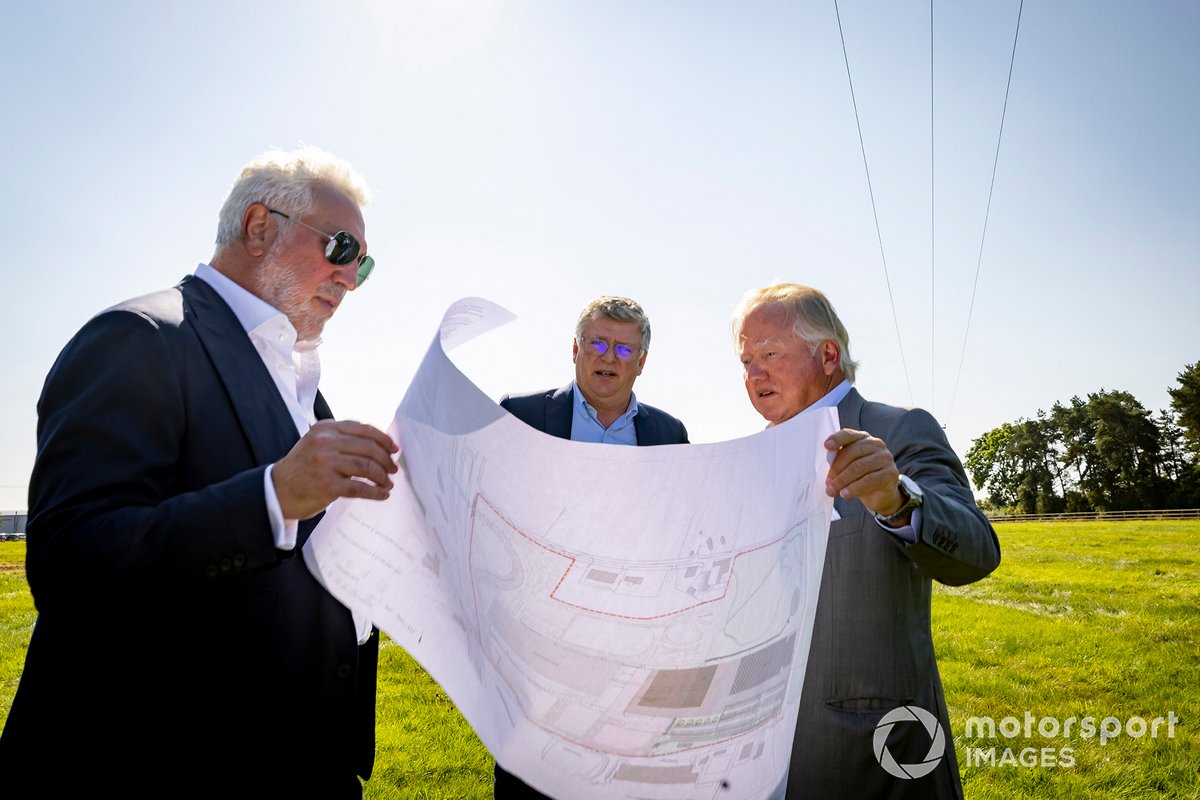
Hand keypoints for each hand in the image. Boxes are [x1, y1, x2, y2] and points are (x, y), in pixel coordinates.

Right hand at [272, 420, 399, 519]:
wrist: (278, 490)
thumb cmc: (304, 467)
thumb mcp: (319, 443)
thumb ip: (343, 439)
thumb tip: (382, 445)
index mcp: (325, 428)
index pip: (363, 428)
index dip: (383, 439)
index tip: (394, 449)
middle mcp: (324, 442)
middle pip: (368, 448)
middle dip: (386, 460)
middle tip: (393, 469)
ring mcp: (325, 463)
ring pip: (366, 467)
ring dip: (382, 477)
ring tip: (388, 483)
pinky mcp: (326, 485)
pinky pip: (359, 488)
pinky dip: (375, 492)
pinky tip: (382, 494)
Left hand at [824, 428, 904, 517]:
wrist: (880, 495)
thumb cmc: (859, 477)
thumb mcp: (848, 466)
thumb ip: (838, 461)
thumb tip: (824, 470)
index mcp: (863, 438)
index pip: (849, 434)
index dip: (837, 439)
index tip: (826, 446)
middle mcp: (876, 444)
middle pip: (852, 453)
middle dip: (836, 468)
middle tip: (827, 482)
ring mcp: (885, 458)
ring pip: (859, 467)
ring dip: (842, 480)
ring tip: (831, 491)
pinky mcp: (891, 474)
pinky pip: (869, 480)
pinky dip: (854, 488)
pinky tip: (844, 494)